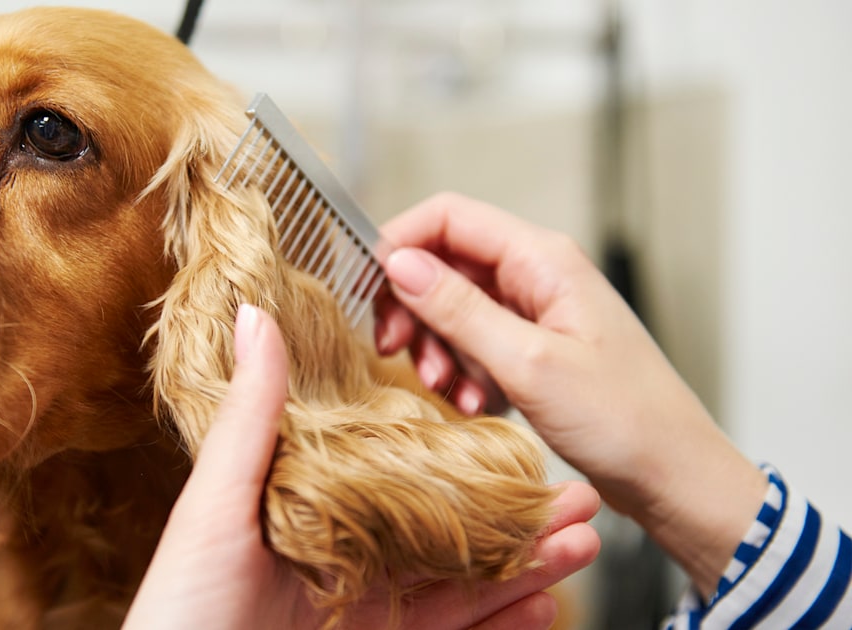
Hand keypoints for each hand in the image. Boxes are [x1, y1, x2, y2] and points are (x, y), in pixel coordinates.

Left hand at [124, 304, 600, 629]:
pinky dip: (500, 624)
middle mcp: (339, 559)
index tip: (509, 433)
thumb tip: (253, 317)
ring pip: (458, 586)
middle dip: (513, 516)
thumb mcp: (214, 503)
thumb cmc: (179, 606)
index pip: (394, 474)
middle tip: (574, 496)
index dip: (454, 455)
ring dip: (523, 565)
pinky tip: (543, 604)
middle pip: (443, 532)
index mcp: (304, 509)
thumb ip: (250, 418)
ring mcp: (360, 612)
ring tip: (580, 541)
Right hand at [374, 192, 765, 594]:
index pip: (449, 217)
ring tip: (448, 390)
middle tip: (395, 352)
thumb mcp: (528, 364)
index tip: (368, 289)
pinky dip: (464, 372)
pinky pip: (477, 344)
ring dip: (437, 348)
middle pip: (445, 264)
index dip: (400, 243)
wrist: (673, 475)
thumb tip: (399, 264)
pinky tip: (476, 405)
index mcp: (543, 259)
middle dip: (413, 308)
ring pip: (455, 308)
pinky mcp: (534, 348)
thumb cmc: (624, 419)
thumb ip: (459, 310)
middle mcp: (537, 276)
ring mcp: (536, 312)